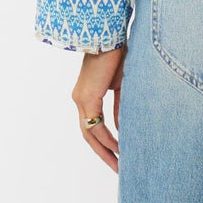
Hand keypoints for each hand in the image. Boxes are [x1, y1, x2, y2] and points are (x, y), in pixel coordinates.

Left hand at [71, 45, 126, 171]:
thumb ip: (120, 105)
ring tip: (119, 164)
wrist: (111, 35)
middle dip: (103, 153)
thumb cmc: (118, 53)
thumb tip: (122, 127)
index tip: (119, 153)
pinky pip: (95, 125)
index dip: (105, 141)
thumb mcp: (122, 84)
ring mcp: (81, 99)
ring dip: (105, 150)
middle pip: (88, 135)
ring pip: (90, 133)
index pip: (93, 125)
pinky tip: (118, 147)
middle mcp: (80, 99)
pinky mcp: (87, 97)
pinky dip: (106, 138)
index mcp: (87, 94)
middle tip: (117, 167)